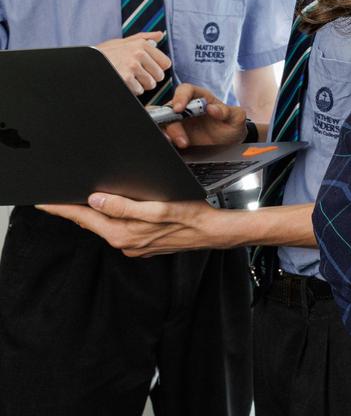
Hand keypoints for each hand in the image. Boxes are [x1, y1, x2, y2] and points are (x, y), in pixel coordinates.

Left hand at [37, 194, 223, 256]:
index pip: (84, 218)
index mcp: (123, 234)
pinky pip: (118, 229)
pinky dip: (109, 219)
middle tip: (54, 198)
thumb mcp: (158, 208)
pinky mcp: (142, 243)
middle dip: (72, 210)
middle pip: (91, 223)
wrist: (214, 232)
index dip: (61, 209)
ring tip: (76, 201)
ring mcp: (133, 245)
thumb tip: (95, 200)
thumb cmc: (191, 217)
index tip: (43, 202)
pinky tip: (108, 210)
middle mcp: (125, 242)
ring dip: (91, 214)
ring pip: (104, 226)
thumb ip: (124, 207)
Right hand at [95, 31, 170, 95]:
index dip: (157, 68)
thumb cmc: (105, 53)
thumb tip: (160, 35)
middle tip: (136, 75)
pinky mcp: (125, 78)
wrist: (88, 61)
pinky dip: (132, 90)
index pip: (166, 63)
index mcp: (142, 44)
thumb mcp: (123, 42)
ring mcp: (132, 66)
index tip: (149, 68)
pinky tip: (123, 82)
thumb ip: (143, 38)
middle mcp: (139, 54)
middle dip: (149, 78)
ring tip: (129, 77)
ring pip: (150, 84)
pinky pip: (139, 90)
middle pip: (159, 76)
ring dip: (141, 85)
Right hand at [162, 84, 246, 147]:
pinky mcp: (175, 134)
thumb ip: (228, 111)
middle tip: (181, 137)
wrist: (230, 142)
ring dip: (166, 133)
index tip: (179, 108)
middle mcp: (186, 108)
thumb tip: (212, 108)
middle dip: (171, 122)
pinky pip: (164, 135)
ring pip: (163, 122)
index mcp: (200, 97)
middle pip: (170, 109)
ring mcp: (178, 121)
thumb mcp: (236, 118)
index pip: (185, 90)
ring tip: (179, 144)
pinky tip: (173, 147)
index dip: (180, 97)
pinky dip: (165, 140)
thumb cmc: (231, 125)